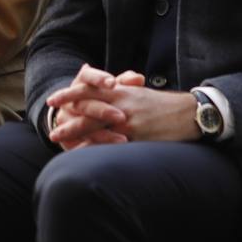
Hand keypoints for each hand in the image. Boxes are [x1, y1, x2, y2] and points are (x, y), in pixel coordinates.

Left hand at [48, 66, 199, 146]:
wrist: (188, 113)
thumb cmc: (163, 104)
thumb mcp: (139, 93)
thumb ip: (121, 90)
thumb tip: (108, 86)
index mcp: (122, 91)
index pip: (89, 89)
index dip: (69, 94)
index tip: (53, 99)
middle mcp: (121, 103)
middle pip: (87, 107)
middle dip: (67, 117)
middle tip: (52, 126)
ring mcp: (128, 121)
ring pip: (95, 126)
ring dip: (75, 133)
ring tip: (60, 140)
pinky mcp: (136, 137)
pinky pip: (111, 144)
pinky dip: (95, 149)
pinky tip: (83, 155)